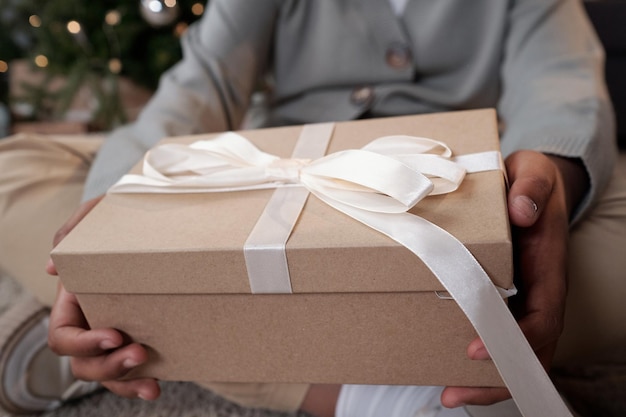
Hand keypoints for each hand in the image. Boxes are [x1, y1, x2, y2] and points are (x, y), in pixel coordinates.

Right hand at [46, 196, 160, 400]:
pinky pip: (134, 369)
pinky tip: (159, 384)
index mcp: (74, 301)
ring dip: (126, 383)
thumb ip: (73, 232)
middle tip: (140, 353)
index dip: (82, 343)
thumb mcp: (96, 214)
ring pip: (107, 374)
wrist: (158, 217)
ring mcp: (117, 332)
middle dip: (108, 366)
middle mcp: (91, 322)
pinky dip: (141, 381)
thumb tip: (52, 269)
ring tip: (152, 385)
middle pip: (83, 364)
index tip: (115, 334)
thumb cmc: (121, 216)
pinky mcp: (142, 336)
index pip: (62, 336)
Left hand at [441, 150, 586, 407]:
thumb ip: (533, 186)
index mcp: (548, 268)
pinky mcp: (500, 297)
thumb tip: (522, 209)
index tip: (477, 351)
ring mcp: (519, 299)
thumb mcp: (535, 172)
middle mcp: (536, 292)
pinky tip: (441, 364)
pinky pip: (492, 332)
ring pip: (510, 349)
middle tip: (453, 394)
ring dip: (482, 378)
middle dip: (495, 378)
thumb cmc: (531, 181)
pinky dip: (474, 356)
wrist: (529, 185)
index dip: (514, 340)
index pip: (541, 317)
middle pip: (526, 349)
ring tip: (446, 394)